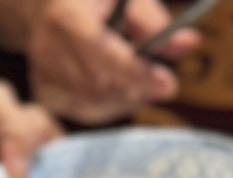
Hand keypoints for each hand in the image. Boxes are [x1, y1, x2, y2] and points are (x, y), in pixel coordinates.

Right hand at [0, 0, 198, 123]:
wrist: (46, 7)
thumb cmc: (94, 0)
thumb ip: (154, 21)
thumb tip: (189, 44)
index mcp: (66, 16)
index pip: (103, 54)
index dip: (137, 73)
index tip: (169, 85)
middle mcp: (47, 49)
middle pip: (98, 85)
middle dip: (137, 89)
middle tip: (164, 86)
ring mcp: (43, 75)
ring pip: (93, 104)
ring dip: (127, 99)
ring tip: (145, 85)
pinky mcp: (47, 94)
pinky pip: (85, 111)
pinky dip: (111, 105)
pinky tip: (123, 91)